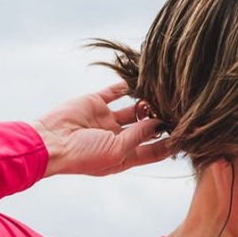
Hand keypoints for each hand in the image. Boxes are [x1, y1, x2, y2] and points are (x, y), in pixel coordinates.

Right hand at [31, 83, 171, 177]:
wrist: (50, 142)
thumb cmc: (83, 155)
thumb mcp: (117, 151)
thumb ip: (139, 136)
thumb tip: (159, 124)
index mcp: (124, 156)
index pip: (154, 151)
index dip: (170, 144)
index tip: (188, 135)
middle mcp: (117, 139)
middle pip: (147, 129)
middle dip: (162, 121)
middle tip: (180, 110)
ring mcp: (106, 121)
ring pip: (134, 110)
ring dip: (147, 104)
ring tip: (162, 95)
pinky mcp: (95, 103)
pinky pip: (114, 92)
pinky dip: (126, 85)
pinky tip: (139, 79)